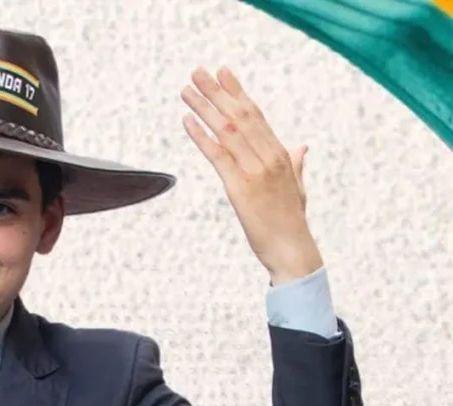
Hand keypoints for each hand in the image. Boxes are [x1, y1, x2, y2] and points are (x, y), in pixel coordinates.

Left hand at [181, 66, 321, 284]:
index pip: (256, 115)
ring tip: (187, 89)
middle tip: (198, 72)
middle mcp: (270, 157)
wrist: (293, 251)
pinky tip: (187, 121)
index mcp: (281, 155)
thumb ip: (296, 164)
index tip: (223, 73)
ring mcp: (256, 171)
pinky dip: (201, 136)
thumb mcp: (297, 187)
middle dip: (217, 91)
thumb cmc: (291, 221)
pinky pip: (218, 156)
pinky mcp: (240, 187)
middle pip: (240, 115)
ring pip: (227, 130)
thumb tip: (301, 147)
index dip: (238, 92)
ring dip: (205, 107)